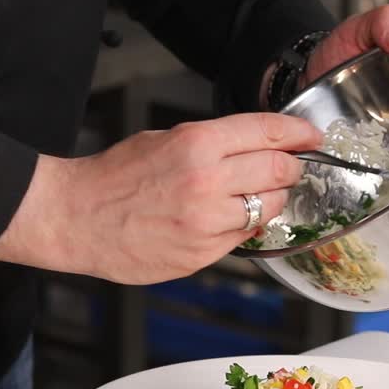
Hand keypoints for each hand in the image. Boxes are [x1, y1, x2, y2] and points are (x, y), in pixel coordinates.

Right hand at [0, 113, 321, 282]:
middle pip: (279, 171)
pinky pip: (241, 238)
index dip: (299, 134)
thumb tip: (257, 145)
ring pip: (268, 209)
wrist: (76, 217)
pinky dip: (240, 227)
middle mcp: (208, 182)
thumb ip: (215, 143)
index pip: (269, 133)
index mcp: (198, 144)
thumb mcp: (166, 140)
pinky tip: (220, 220)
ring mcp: (207, 223)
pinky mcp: (201, 255)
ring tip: (246, 197)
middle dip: (289, 169)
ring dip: (268, 202)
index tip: (312, 138)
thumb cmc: (116, 176)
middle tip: (286, 169)